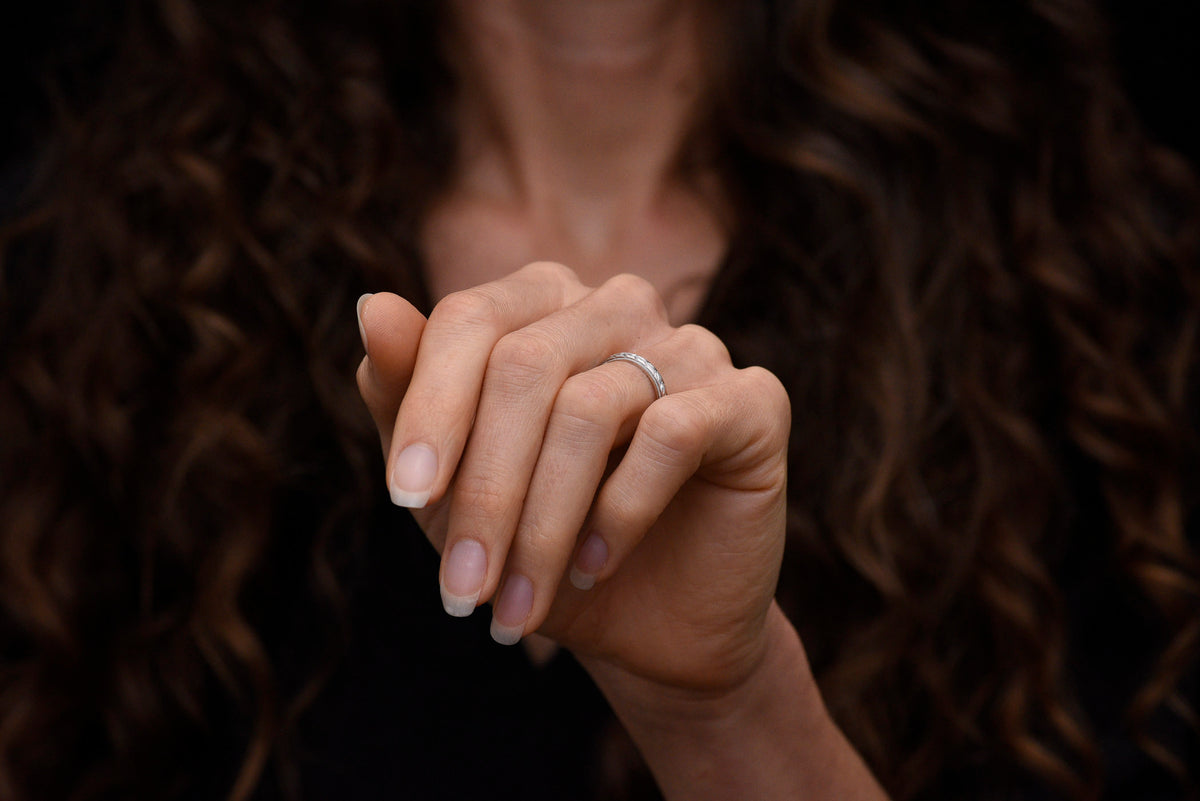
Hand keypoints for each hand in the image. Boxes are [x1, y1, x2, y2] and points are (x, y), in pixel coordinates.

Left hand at [356, 261, 790, 693]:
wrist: (651, 623)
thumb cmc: (541, 540)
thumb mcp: (455, 483)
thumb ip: (409, 396)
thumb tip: (372, 305)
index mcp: (545, 303)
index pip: (469, 321)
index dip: (429, 411)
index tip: (402, 500)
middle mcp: (619, 305)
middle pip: (524, 366)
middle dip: (483, 490)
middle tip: (461, 591)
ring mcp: (692, 346)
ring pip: (589, 408)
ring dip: (541, 526)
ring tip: (518, 604)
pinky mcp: (753, 399)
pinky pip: (671, 433)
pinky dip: (619, 512)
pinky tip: (594, 565)